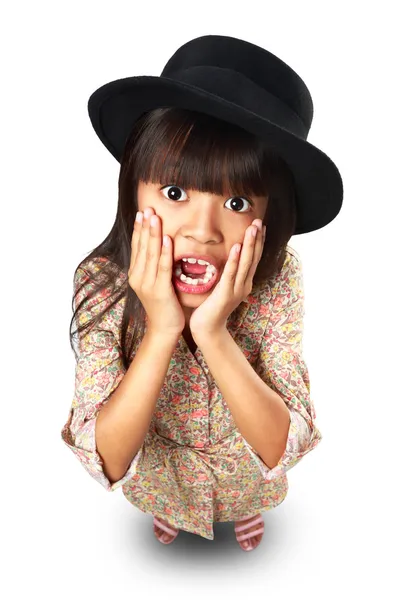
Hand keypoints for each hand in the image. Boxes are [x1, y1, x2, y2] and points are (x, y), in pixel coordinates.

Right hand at [129, 207, 184, 335]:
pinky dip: (165, 253)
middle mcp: (138, 277)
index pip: (137, 247)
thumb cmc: (163, 305)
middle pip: (142, 247)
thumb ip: (154, 266)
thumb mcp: (155, 282)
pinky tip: (167, 239)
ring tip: (155, 218)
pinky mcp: (159, 290)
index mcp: (135, 274)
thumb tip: (159, 247)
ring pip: (151, 254)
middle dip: (145, 226)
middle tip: (148, 208)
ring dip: (153, 234)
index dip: (139, 229)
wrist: (164, 329)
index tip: (142, 213)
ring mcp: (147, 284)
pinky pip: (163, 268)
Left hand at [189, 220, 265, 336]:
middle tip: (260, 221)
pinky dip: (235, 260)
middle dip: (257, 238)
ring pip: (246, 263)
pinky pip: (231, 274)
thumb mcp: (223, 287)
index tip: (260, 226)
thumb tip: (227, 258)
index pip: (254, 258)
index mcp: (244, 282)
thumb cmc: (211, 307)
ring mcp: (236, 289)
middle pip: (254, 258)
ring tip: (253, 228)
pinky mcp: (225, 294)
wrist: (207, 329)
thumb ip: (227, 274)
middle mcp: (244, 285)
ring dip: (250, 244)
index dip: (258, 242)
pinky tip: (237, 247)